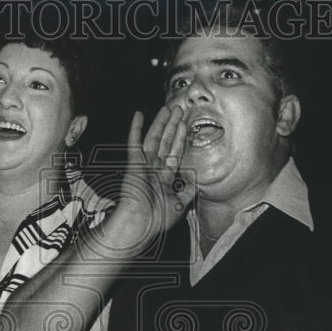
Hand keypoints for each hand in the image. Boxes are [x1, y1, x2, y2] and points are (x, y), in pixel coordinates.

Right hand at [114, 107, 196, 249]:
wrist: (140, 222)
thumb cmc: (158, 218)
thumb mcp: (181, 204)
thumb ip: (189, 190)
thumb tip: (198, 180)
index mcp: (165, 178)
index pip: (175, 153)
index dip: (181, 138)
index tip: (186, 125)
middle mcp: (155, 169)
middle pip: (166, 142)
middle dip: (173, 126)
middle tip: (179, 109)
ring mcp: (144, 164)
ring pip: (154, 138)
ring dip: (161, 123)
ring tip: (169, 107)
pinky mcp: (134, 162)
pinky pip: (134, 142)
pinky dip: (135, 128)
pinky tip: (138, 114)